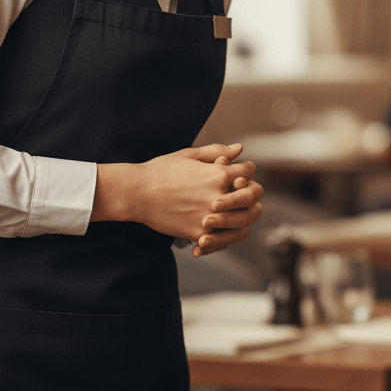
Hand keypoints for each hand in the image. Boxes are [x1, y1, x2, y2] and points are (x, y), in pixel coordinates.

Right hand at [94, 143, 261, 249]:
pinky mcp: (199, 234)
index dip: (247, 170)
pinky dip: (223, 238)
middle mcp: (220, 196)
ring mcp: (211, 217)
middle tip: (241, 194)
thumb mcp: (189, 155)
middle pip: (253, 196)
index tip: (239, 174)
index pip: (249, 171)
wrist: (136, 193)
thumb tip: (239, 149)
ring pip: (244, 221)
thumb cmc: (161, 171)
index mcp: (220, 174)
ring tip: (232, 213)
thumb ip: (217, 152)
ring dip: (242, 216)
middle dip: (251, 193)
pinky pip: (223, 240)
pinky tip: (216, 231)